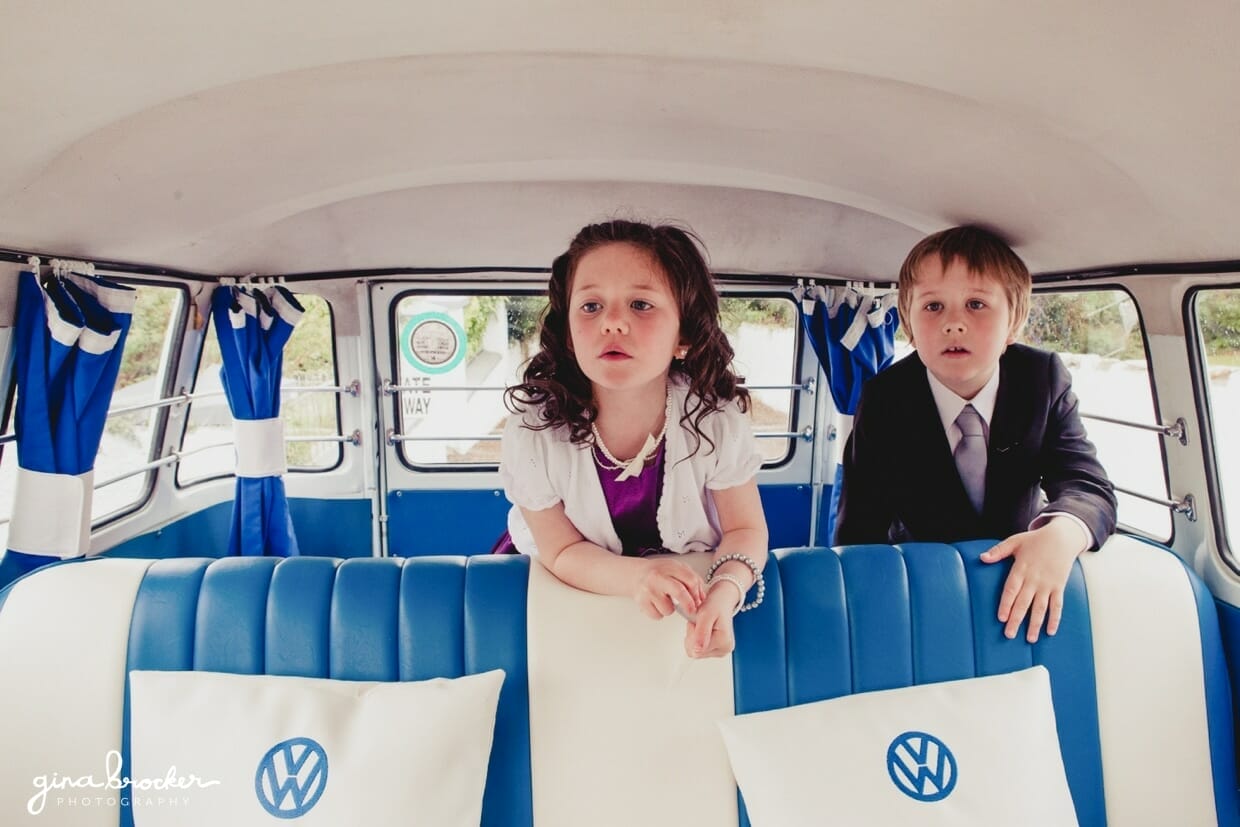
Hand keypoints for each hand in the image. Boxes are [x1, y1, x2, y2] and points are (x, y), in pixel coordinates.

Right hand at [634, 558, 705, 620]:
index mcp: (669, 567)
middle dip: (689, 605)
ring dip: (670, 609)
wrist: (636, 574)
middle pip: (680, 592)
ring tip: (665, 600)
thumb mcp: (676, 569)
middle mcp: (657, 577)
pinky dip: (659, 613)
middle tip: (691, 611)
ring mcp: (648, 590)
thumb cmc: (659, 573)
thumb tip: (701, 598)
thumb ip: (691, 579)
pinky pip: (657, 615)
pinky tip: (656, 604)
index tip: (699, 601)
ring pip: (668, 609)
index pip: (690, 579)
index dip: (697, 593)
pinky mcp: (641, 602)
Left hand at [683, 581, 739, 657]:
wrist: (723, 600)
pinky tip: (702, 629)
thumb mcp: (705, 614)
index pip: (695, 650)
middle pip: (695, 652)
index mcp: (723, 642)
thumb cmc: (716, 604)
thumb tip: (696, 651)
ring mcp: (721, 650)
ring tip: (701, 624)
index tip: (697, 622)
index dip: (691, 634)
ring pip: (695, 651)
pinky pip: (698, 649)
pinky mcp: (716, 649)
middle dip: (691, 636)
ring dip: (693, 636)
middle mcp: (724, 649)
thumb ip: (701, 633)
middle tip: (698, 622)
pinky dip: (696, 638)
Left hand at [980, 519, 1086, 642]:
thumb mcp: (1015, 541)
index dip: (1006, 604)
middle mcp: (1035, 579)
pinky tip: (1050, 631)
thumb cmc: (1035, 540)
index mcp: (1021, 568)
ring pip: (1041, 607)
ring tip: (1030, 639)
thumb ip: (998, 551)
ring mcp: (1048, 584)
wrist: (1062, 537)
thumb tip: (981, 558)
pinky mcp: (1059, 587)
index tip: (1001, 618)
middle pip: (1024, 602)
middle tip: (1009, 635)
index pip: (1011, 589)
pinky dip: (1055, 618)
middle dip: (1016, 619)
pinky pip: (1058, 605)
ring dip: (1035, 624)